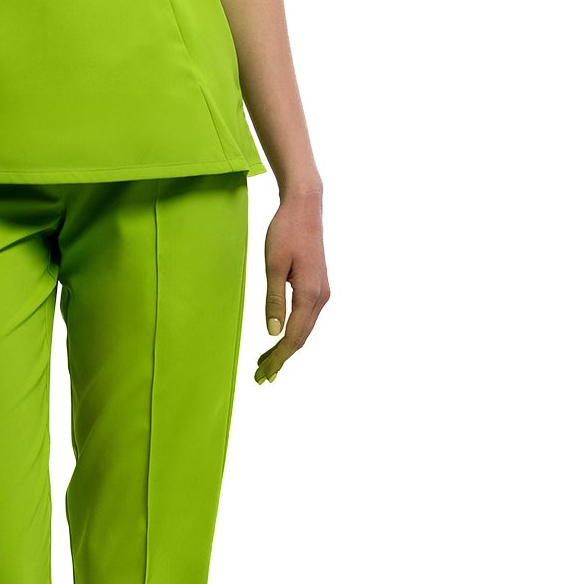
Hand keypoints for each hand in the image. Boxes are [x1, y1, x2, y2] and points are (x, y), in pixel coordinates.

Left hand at [254, 193, 328, 384]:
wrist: (305, 207)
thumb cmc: (286, 232)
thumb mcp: (274, 265)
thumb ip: (274, 300)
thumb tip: (272, 332)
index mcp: (310, 294)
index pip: (293, 337)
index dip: (278, 357)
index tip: (264, 374)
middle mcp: (321, 297)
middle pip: (301, 338)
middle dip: (281, 359)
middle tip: (261, 377)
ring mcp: (322, 292)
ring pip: (304, 329)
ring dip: (286, 347)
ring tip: (267, 363)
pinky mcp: (318, 286)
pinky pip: (306, 318)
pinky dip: (293, 332)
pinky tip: (281, 337)